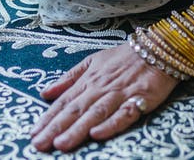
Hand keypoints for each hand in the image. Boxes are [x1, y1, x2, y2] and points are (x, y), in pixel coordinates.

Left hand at [30, 42, 178, 151]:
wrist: (159, 49)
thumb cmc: (124, 57)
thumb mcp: (93, 61)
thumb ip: (69, 78)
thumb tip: (45, 93)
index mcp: (89, 80)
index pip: (64, 102)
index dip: (48, 118)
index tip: (34, 133)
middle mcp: (101, 88)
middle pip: (76, 110)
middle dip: (56, 128)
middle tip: (39, 144)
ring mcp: (120, 94)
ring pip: (95, 113)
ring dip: (78, 129)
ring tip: (61, 144)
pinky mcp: (139, 99)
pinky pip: (124, 114)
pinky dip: (111, 124)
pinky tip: (98, 135)